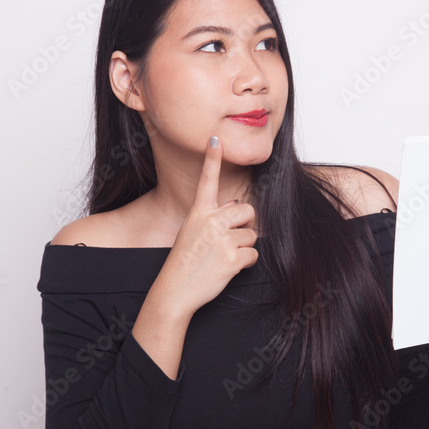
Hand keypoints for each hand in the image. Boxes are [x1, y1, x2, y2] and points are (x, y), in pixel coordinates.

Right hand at [157, 136, 258, 315]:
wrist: (175, 291)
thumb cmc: (184, 262)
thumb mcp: (193, 233)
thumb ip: (214, 217)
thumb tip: (236, 205)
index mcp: (198, 213)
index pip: (207, 180)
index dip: (212, 158)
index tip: (216, 138)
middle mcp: (210, 222)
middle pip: (247, 210)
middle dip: (245, 224)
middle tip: (229, 239)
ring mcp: (222, 239)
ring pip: (252, 235)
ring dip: (244, 247)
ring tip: (223, 257)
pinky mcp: (232, 258)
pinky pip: (253, 254)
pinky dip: (246, 263)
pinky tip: (228, 268)